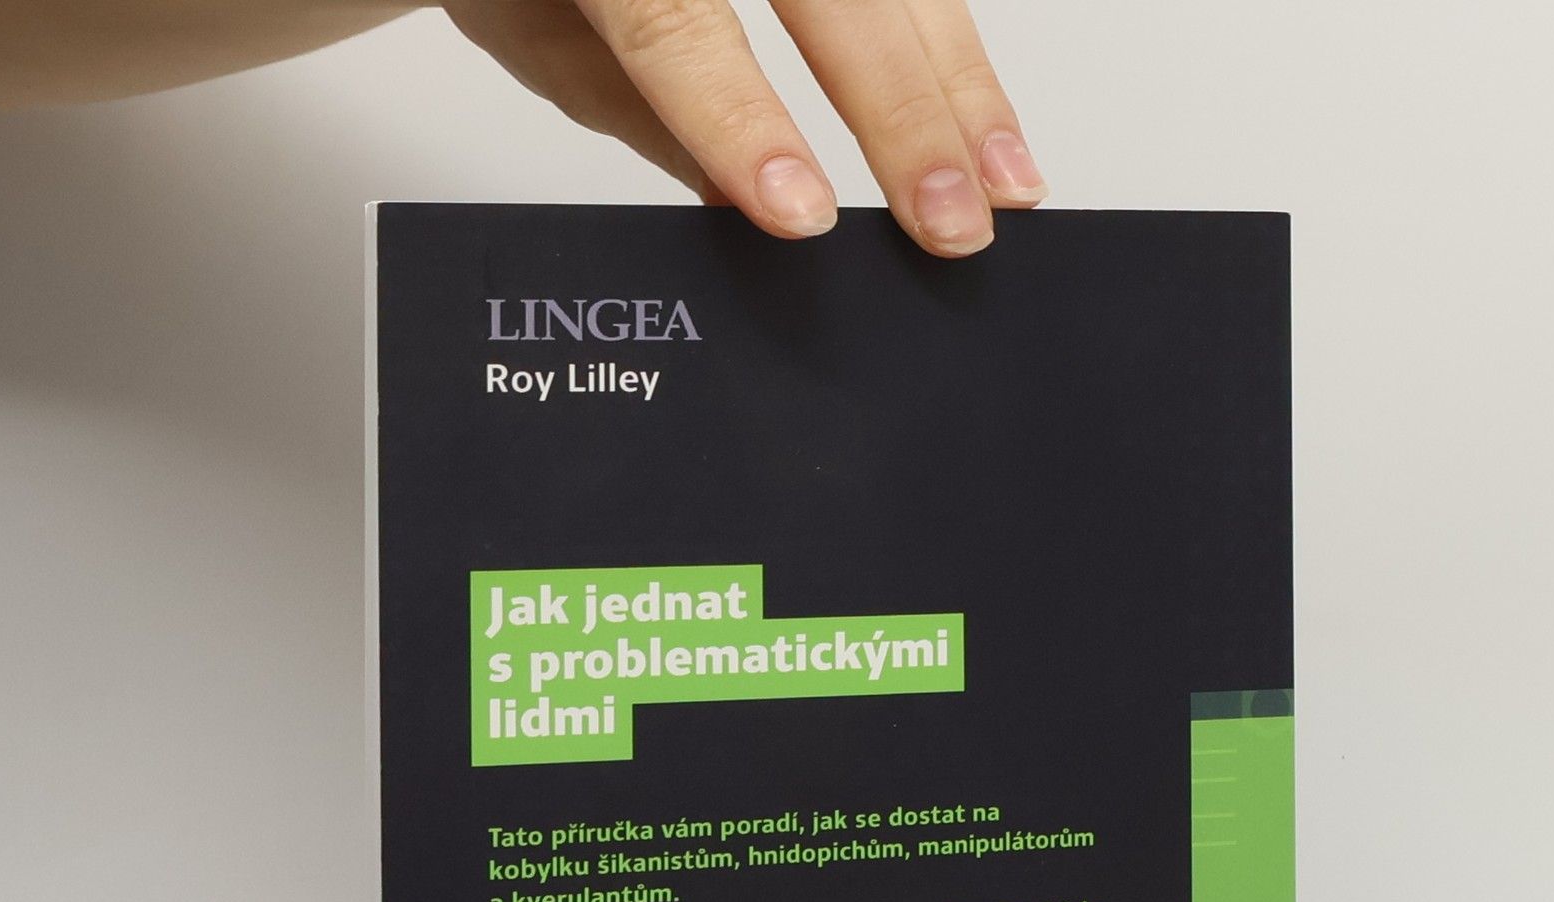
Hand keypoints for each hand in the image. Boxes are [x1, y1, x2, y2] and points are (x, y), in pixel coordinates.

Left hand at [444, 0, 1045, 256]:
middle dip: (904, 115)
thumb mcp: (548, 35)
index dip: (741, 122)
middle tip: (950, 226)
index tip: (800, 213)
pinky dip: (957, 47)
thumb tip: (742, 207)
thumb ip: (649, 110)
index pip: (678, 24)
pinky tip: (989, 123)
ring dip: (964, 86)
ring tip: (1005, 188)